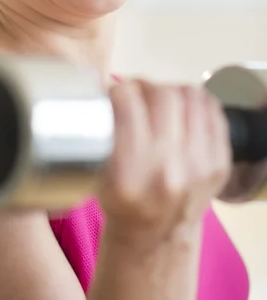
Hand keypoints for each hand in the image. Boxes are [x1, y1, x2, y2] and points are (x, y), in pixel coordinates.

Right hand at [98, 80, 231, 252]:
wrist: (155, 235)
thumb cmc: (121, 201)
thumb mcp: (98, 174)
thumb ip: (100, 131)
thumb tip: (103, 83)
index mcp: (130, 174)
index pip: (127, 103)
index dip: (118, 89)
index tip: (114, 92)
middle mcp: (168, 169)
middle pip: (163, 94)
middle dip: (145, 86)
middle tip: (137, 92)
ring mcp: (200, 166)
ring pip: (191, 96)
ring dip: (171, 90)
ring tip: (160, 100)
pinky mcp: (220, 162)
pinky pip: (213, 110)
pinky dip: (196, 102)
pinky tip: (182, 108)